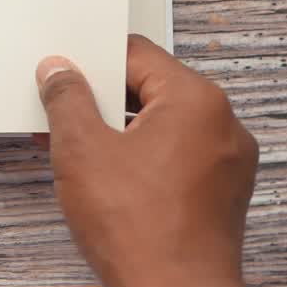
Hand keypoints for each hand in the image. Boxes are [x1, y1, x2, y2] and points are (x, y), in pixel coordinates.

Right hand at [36, 35, 257, 286]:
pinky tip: (111, 180)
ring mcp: (227, 161)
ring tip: (83, 156)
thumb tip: (59, 73)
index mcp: (196, 100)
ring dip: (120, 132)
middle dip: (103, 102)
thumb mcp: (81, 150)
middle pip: (151, 88)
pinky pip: (178, 155)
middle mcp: (222, 124)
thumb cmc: (142, 232)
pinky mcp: (222, 191)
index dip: (91, 64)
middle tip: (66, 119)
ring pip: (164, 124)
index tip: (63, 79)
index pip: (136, 54)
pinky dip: (144, 158)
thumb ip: (67, 99)